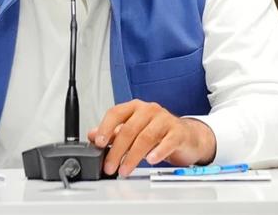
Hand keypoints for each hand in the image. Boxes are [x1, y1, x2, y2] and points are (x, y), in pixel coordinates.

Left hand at [88, 99, 215, 176]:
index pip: (116, 113)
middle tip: (110, 166)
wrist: (186, 136)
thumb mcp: (133, 130)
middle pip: (129, 129)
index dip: (105, 127)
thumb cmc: (158, 132)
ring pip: (145, 137)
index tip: (98, 142)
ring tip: (124, 169)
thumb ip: (113, 132)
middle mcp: (149, 110)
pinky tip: (150, 160)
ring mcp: (164, 120)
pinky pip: (167, 141)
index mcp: (135, 107)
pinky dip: (158, 151)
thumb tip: (91, 135)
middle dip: (116, 150)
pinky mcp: (178, 132)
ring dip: (132, 156)